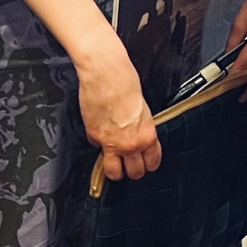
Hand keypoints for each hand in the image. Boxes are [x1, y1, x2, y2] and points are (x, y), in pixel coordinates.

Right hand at [77, 39, 160, 181]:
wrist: (106, 74)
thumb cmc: (125, 83)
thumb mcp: (143, 109)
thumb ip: (140, 128)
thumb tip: (136, 136)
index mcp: (147, 135)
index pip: (152, 162)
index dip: (148, 165)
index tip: (146, 164)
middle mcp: (130, 144)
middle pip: (134, 172)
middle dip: (132, 171)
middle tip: (129, 166)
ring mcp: (110, 143)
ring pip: (114, 172)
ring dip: (115, 172)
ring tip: (115, 168)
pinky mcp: (94, 136)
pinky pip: (96, 148)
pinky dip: (97, 144)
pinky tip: (100, 135)